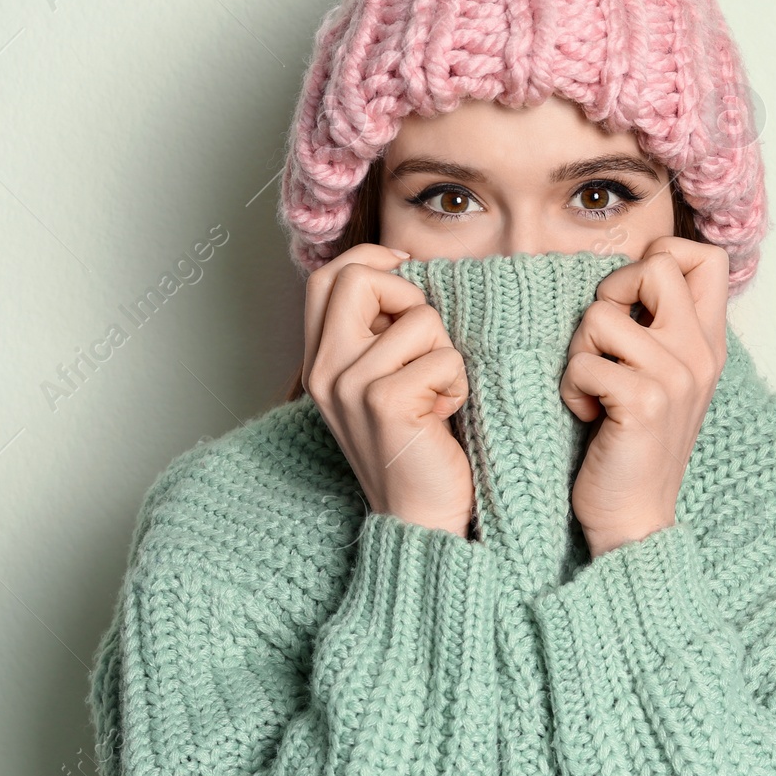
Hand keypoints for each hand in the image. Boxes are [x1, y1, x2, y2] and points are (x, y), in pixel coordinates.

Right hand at [302, 243, 475, 537]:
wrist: (419, 516)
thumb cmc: (415, 441)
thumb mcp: (381, 379)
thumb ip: (377, 330)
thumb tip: (404, 267)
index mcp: (318, 360)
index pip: (329, 276)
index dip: (372, 259)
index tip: (408, 274)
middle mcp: (324, 370)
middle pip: (359, 278)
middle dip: (408, 297)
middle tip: (424, 340)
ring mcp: (350, 387)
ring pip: (419, 318)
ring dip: (444, 352)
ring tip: (436, 393)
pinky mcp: (386, 403)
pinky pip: (444, 356)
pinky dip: (457, 382)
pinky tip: (444, 414)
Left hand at [559, 236, 729, 556]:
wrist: (636, 517)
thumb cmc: (634, 444)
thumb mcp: (663, 377)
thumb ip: (660, 327)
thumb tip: (635, 271)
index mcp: (707, 343)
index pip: (706, 257)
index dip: (659, 259)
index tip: (634, 302)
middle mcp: (700, 354)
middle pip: (657, 266)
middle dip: (612, 292)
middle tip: (605, 340)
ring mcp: (675, 377)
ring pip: (601, 316)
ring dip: (580, 353)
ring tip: (594, 391)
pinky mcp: (644, 402)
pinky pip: (584, 363)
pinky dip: (572, 390)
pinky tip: (588, 416)